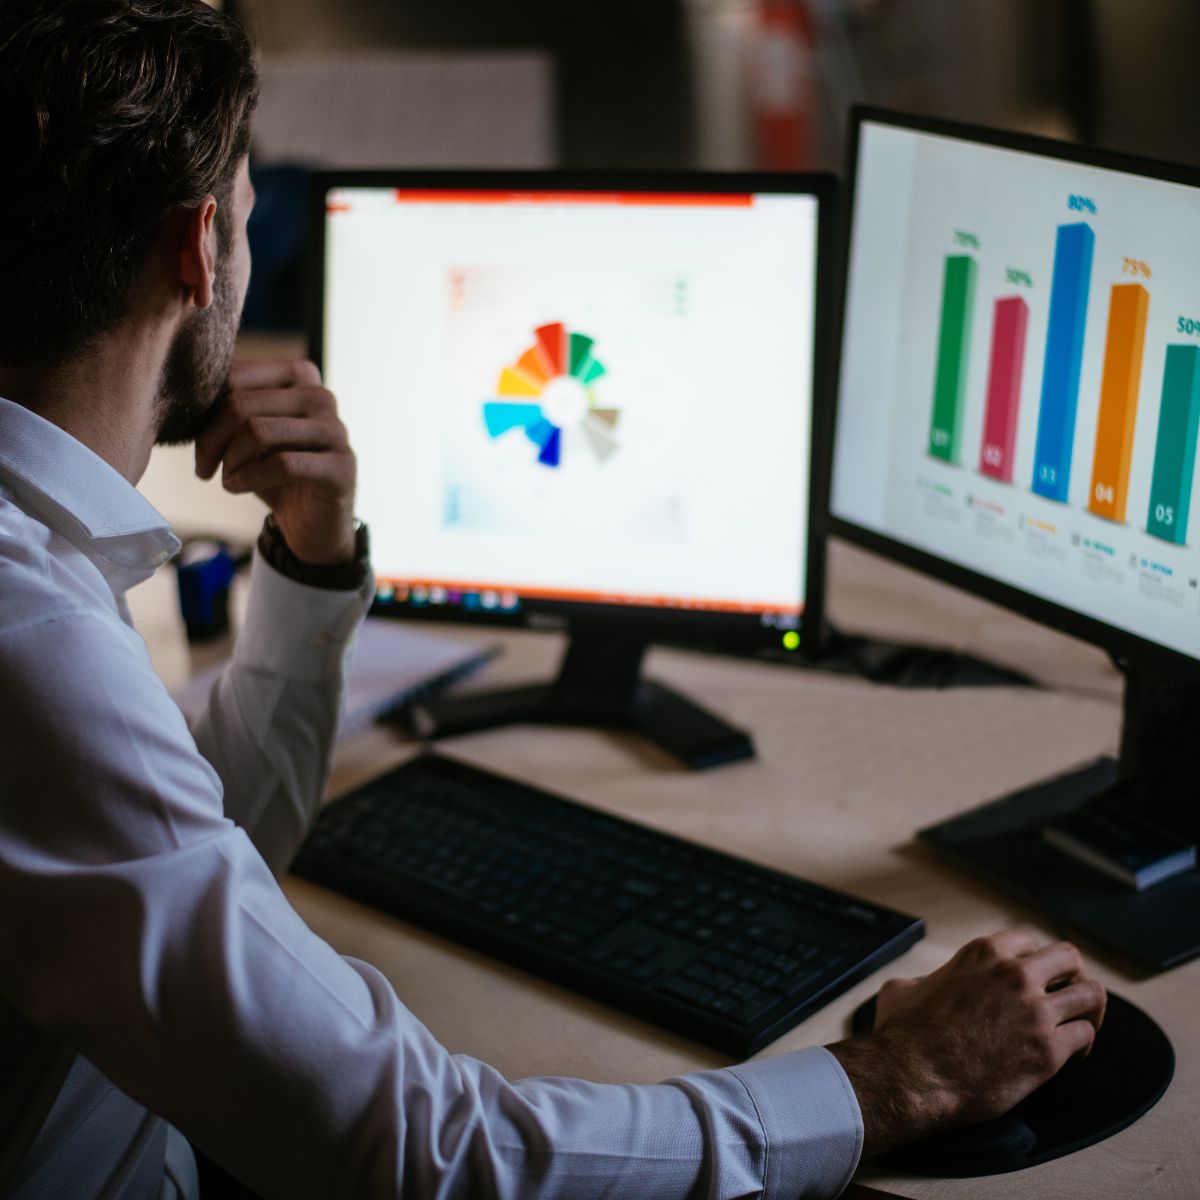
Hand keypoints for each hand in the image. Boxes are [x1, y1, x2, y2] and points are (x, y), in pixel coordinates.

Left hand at [195, 360, 356, 564]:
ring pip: (258, 431)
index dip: (203, 411)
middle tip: (204, 468)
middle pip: (241, 404)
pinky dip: (249, 478)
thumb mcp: (247, 434)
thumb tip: (186, 390)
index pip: (234, 376)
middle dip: (211, 440)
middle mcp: (321, 396)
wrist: (312, 523)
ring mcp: (335, 430)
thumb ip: (227, 407)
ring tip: (226, 479)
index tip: (197, 443)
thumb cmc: (274, 473)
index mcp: (299, 376)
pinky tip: (238, 488)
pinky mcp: (341, 466)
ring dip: (230, 461)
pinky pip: (282, 464)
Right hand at [827, 929, 1105, 1156]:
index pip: (1029, 940)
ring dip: (1088, 1009)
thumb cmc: (904, 1034)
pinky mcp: (1049, 1050)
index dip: (1034, 959)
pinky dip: (1083, 1045)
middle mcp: (1015, 974)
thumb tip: (926, 985)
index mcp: (983, 953)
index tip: (1035, 976)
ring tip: (1080, 1023)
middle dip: (1071, 976)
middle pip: (1069, 959)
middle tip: (1066, 996)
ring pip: (1091, 995)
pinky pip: (1086, 1035)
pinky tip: (1072, 1055)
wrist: (914, 1076)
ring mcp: (1036, 1011)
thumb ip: (926, 979)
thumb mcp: (903, 987)